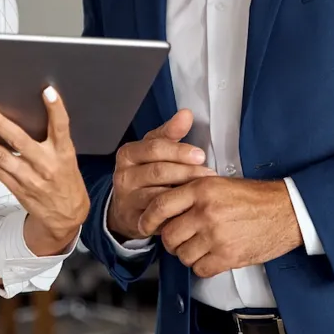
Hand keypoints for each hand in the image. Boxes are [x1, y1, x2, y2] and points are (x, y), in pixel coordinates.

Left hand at [0, 87, 89, 255]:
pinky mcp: (16, 187)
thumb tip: (30, 112)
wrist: (66, 216)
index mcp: (63, 153)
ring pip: (0, 158)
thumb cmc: (66, 180)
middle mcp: (45, 164)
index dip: (56, 109)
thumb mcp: (67, 158)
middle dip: (0, 125)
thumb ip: (53, 139)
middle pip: (21, 142)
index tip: (47, 92)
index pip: (61, 127)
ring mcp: (29, 178)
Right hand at [107, 109, 216, 240]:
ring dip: (184, 193)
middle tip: (209, 174)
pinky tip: (191, 208)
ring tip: (204, 191)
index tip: (201, 155)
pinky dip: (177, 211)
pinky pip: (159, 216)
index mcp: (128, 154)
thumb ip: (170, 133)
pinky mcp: (135, 219)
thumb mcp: (154, 151)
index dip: (179, 151)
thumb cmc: (144, 174)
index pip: (154, 148)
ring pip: (159, 195)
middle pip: (158, 171)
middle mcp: (123, 175)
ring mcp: (127, 199)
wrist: (126, 208)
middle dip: (187, 172)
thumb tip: (186, 113)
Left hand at [138, 177, 302, 277]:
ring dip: (187, 254)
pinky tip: (211, 257)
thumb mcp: (218, 183)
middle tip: (177, 240)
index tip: (145, 225)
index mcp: (201, 188)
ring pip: (182, 254)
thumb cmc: (253, 197)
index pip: (161, 205)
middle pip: (169, 234)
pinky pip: (200, 269)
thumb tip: (165, 207)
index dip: (148, 219)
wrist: (286, 210)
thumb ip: (191, 192)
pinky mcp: (228, 255)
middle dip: (169, 241)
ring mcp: (216, 235)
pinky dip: (203, 266)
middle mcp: (205, 211)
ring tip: (199, 247)